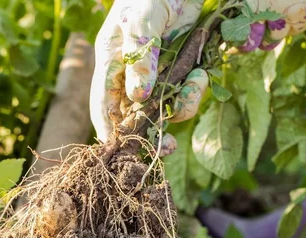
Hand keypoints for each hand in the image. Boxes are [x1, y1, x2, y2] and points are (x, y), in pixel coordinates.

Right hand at [90, 0, 305, 146]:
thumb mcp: (144, 20)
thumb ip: (141, 57)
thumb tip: (138, 97)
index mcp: (111, 62)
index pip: (103, 105)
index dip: (110, 130)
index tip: (122, 149)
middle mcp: (130, 75)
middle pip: (132, 117)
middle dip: (150, 133)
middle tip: (168, 147)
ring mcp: (154, 77)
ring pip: (162, 110)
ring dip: (181, 105)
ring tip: (197, 83)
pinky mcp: (176, 74)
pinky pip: (183, 95)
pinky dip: (195, 90)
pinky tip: (201, 74)